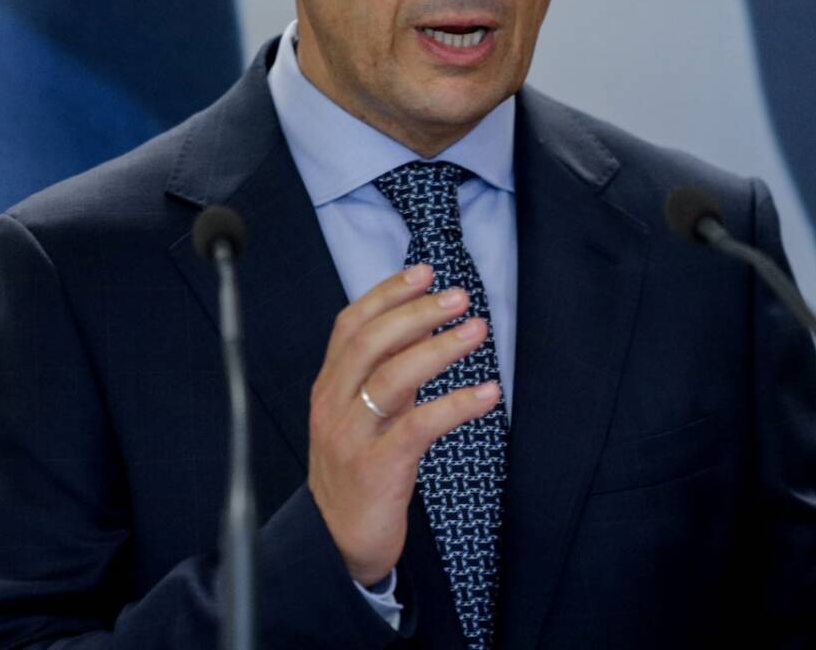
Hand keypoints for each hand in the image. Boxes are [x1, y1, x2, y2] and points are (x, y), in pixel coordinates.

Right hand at [308, 263, 501, 584]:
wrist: (336, 544)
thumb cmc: (357, 474)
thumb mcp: (364, 417)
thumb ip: (387, 376)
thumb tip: (423, 328)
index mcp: (328, 388)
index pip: (350, 325)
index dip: (386, 293)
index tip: (423, 271)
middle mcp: (333, 406)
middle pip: (370, 342)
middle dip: (417, 312)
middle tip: (459, 297)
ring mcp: (352, 437)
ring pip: (393, 378)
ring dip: (439, 349)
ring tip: (477, 331)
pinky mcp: (377, 469)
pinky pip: (418, 426)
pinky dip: (456, 405)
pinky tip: (488, 394)